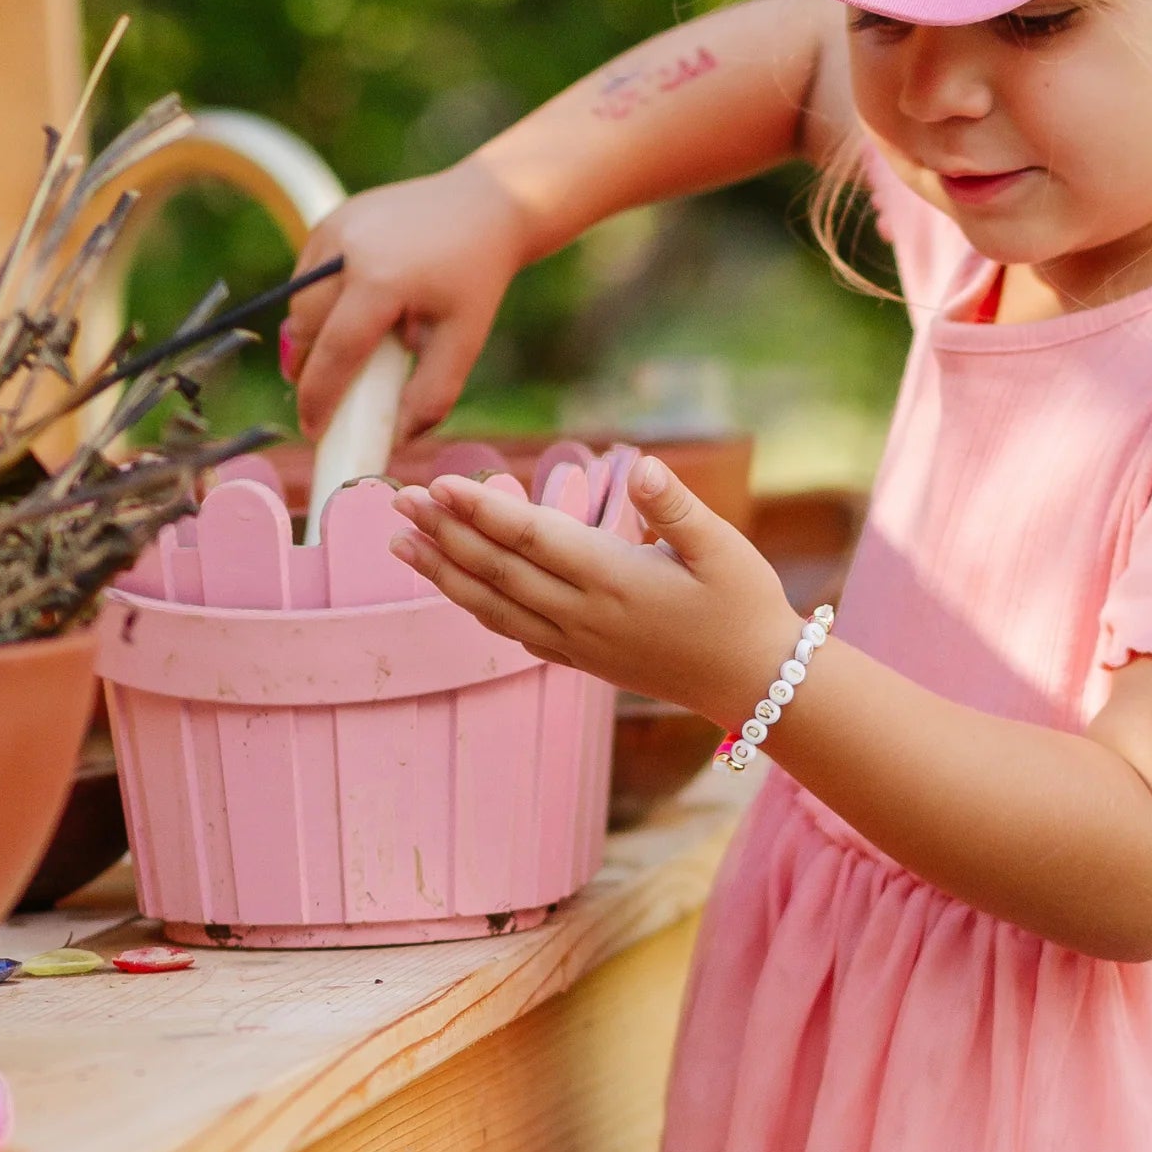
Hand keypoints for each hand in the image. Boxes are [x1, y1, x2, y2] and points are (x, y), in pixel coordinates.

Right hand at [284, 158, 532, 444]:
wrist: (485, 206)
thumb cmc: (476, 278)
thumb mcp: (464, 341)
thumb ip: (432, 395)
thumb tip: (396, 440)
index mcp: (380, 280)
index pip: (335, 353)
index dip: (319, 398)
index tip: (313, 432)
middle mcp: (347, 249)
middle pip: (307, 328)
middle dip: (308, 371)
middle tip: (321, 405)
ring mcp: (335, 228)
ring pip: (301, 301)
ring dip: (311, 338)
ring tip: (336, 363)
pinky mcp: (331, 218)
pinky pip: (308, 275)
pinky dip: (317, 304)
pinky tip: (346, 317)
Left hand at [390, 456, 802, 730]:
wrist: (754, 684)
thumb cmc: (745, 607)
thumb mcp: (724, 549)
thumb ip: (677, 507)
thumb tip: (642, 466)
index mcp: (615, 579)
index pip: (532, 539)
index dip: (481, 511)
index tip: (438, 485)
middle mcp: (584, 614)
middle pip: (498, 570)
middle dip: (443, 534)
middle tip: (396, 500)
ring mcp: (578, 642)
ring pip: (494, 605)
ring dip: (444, 573)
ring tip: (399, 545)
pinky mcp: (581, 659)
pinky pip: (513, 632)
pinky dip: (475, 608)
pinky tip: (453, 589)